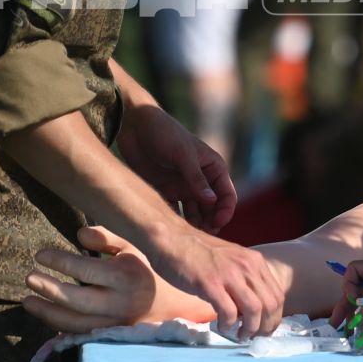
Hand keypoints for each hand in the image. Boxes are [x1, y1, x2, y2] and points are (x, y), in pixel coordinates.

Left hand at [24, 225, 162, 332]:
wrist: (170, 307)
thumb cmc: (144, 271)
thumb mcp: (131, 247)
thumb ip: (105, 237)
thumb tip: (78, 234)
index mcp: (125, 276)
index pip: (86, 269)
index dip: (60, 262)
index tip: (40, 255)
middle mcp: (120, 303)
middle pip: (77, 301)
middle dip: (49, 290)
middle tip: (29, 278)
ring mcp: (114, 324)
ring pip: (75, 324)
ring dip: (48, 313)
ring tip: (28, 301)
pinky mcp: (110, 337)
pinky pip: (80, 334)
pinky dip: (60, 326)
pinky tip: (46, 315)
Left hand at [115, 102, 236, 231]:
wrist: (135, 125)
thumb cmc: (164, 132)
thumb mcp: (183, 153)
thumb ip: (196, 178)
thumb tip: (212, 202)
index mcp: (212, 168)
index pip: (227, 195)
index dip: (225, 211)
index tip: (217, 223)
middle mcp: (201, 180)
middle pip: (212, 209)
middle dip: (210, 223)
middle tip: (201, 235)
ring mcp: (183, 187)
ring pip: (195, 214)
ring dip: (194, 225)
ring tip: (187, 236)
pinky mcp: (165, 191)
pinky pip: (175, 212)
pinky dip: (176, 222)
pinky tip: (171, 230)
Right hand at [147, 226, 283, 340]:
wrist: (171, 239)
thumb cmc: (198, 253)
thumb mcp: (231, 262)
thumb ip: (244, 281)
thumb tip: (251, 311)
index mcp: (254, 261)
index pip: (277, 295)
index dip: (274, 318)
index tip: (264, 329)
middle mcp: (247, 266)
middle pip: (270, 305)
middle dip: (265, 328)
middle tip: (252, 336)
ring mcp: (229, 274)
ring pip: (254, 310)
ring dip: (249, 329)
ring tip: (239, 335)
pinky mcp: (210, 283)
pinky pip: (229, 312)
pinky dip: (228, 325)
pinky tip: (221, 326)